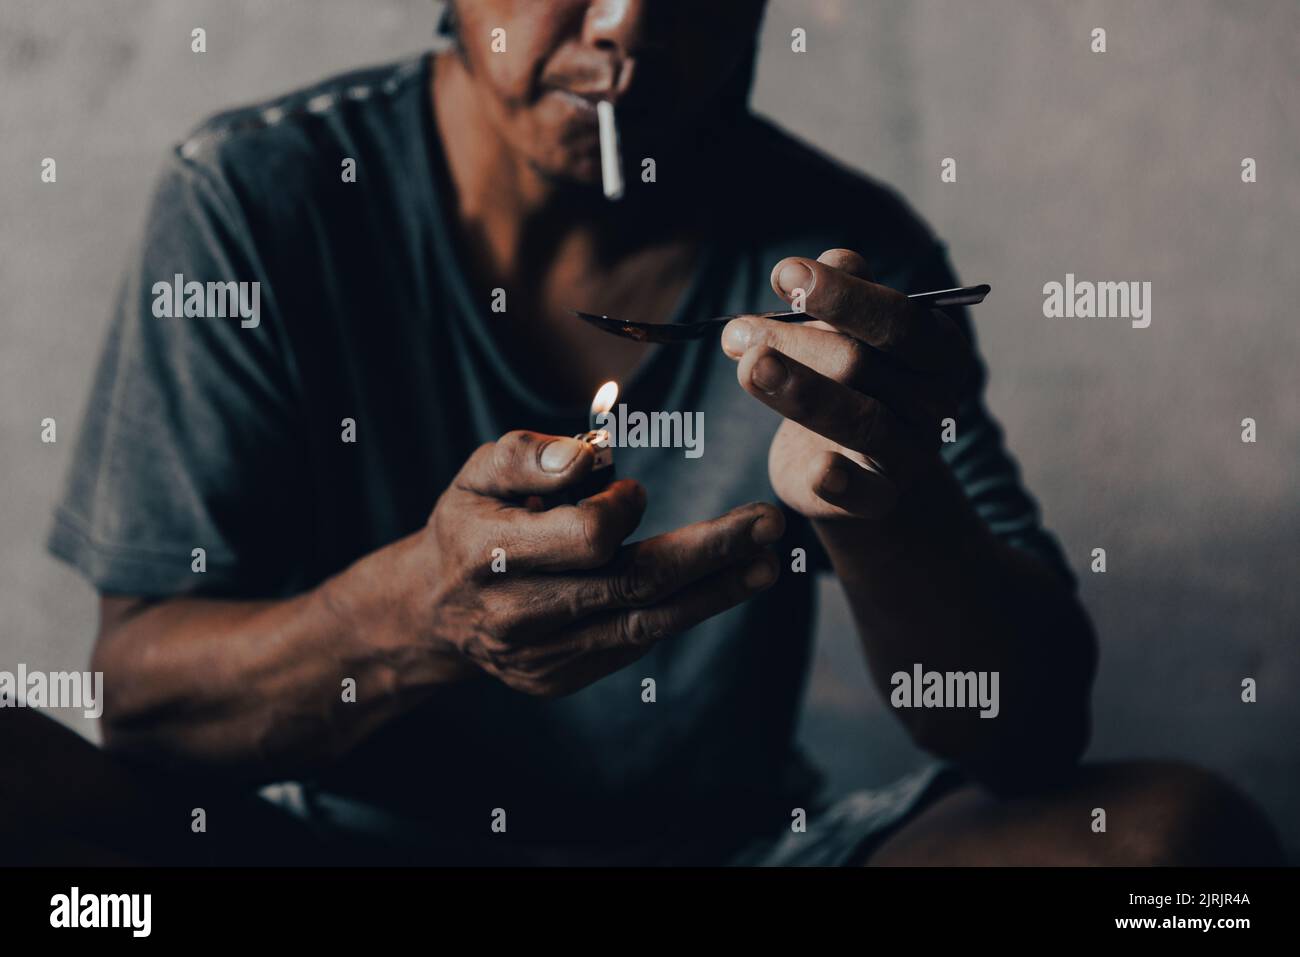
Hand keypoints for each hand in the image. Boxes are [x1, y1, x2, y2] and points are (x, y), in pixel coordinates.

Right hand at [415, 430, 783, 695]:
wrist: (434, 610)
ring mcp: (540, 657)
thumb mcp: (479, 473)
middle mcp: (517, 615)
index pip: (588, 535)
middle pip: (633, 584)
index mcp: (491, 554)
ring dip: (714, 592)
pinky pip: (632, 644)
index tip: (629, 488)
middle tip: (770, 523)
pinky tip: (719, 586)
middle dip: (710, 551)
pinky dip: (679, 612)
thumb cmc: (471, 522)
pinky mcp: (561, 679)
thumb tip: (594, 454)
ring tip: (767, 565)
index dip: (622, 506)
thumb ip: (529, 457)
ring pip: (644, 623)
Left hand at [721, 248, 976, 520]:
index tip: (783, 274)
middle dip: (796, 343)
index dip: (842, 295)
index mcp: (938, 352)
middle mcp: (934, 402)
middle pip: (865, 365)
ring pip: (859, 421)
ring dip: (798, 392)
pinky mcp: (879, 500)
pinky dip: (841, 482)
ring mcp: (911, 454)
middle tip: (737, 331)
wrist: (859, 466)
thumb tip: (833, 259)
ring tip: (746, 366)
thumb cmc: (854, 383)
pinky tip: (819, 469)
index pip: (899, 319)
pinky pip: (865, 493)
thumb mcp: (849, 333)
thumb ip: (844, 296)